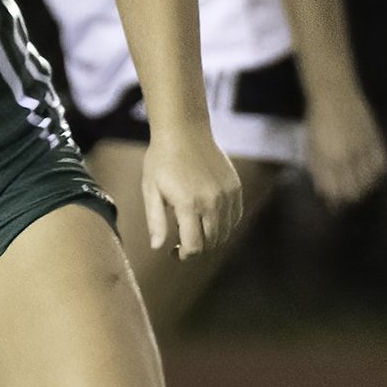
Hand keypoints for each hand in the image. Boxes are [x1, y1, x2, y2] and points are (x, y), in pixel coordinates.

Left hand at [142, 130, 242, 258]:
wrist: (184, 131)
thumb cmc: (161, 161)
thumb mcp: (150, 191)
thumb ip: (155, 222)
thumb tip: (158, 248)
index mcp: (188, 205)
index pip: (194, 246)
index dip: (184, 254)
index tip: (173, 251)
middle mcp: (211, 202)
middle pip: (211, 242)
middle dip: (196, 247)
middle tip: (181, 240)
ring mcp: (226, 194)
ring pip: (226, 231)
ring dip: (211, 237)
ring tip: (194, 228)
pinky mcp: (235, 187)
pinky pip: (235, 216)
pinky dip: (224, 223)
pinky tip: (208, 217)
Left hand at [305, 83, 386, 208]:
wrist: (334, 94)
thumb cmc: (317, 120)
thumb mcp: (311, 147)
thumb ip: (318, 170)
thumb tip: (325, 192)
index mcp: (327, 160)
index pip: (335, 191)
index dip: (336, 202)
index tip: (335, 206)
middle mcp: (347, 158)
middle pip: (354, 190)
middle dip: (351, 198)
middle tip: (349, 199)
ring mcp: (363, 149)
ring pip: (369, 181)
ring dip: (365, 189)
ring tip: (361, 190)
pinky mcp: (375, 140)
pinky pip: (382, 165)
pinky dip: (379, 175)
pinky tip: (374, 177)